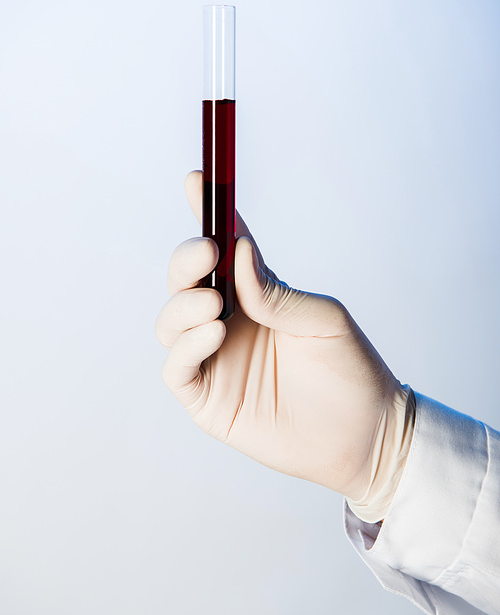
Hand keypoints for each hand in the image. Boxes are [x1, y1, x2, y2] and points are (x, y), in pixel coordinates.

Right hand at [156, 171, 405, 502]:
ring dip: (184, 303)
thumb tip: (238, 251)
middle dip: (186, 260)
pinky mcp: (207, 398)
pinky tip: (214, 334)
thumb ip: (275, 291)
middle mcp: (229, 322)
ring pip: (170, 320)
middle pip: (185, 280)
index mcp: (257, 295)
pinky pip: (176, 367)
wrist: (364, 436)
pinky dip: (185, 346)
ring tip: (216, 304)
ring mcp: (215, 359)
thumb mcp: (322, 320)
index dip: (207, 212)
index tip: (196, 178)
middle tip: (207, 253)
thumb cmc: (350, 371)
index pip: (224, 248)